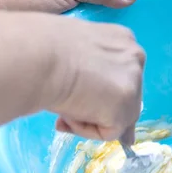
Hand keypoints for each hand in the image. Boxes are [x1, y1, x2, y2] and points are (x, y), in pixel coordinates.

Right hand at [41, 15, 144, 141]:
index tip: (74, 94)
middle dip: (95, 109)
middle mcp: (136, 59)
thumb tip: (92, 98)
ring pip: (116, 118)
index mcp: (122, 40)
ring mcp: (134, 83)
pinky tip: (68, 113)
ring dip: (86, 118)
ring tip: (62, 105)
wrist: (35, 56)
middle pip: (124, 99)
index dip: (98, 93)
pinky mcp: (126, 108)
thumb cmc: (40, 47)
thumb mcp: (72, 53)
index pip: (121, 77)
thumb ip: (89, 70)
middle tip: (64, 106)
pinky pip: (108, 133)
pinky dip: (85, 130)